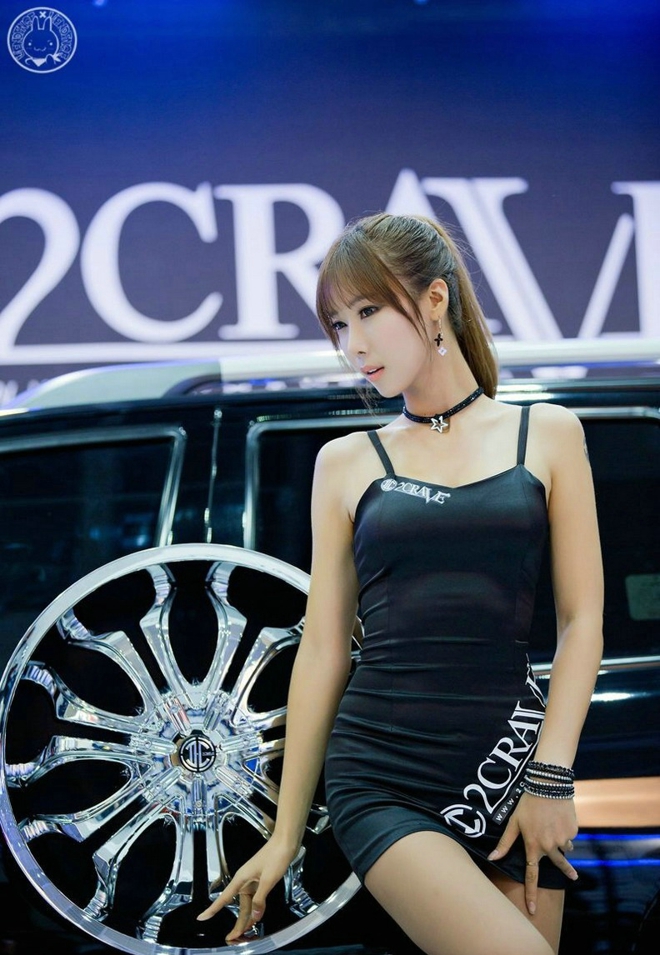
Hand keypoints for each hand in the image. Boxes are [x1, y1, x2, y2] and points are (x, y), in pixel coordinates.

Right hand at [197, 837, 297, 941]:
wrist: (286, 841)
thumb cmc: (276, 855)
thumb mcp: (268, 879)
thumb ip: (260, 898)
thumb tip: (255, 915)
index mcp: (242, 878)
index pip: (224, 897)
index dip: (213, 909)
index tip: (202, 917)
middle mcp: (245, 880)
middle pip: (240, 906)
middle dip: (238, 922)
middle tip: (233, 937)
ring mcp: (253, 879)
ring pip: (248, 903)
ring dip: (248, 917)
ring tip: (246, 933)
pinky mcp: (261, 878)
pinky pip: (255, 897)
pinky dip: (256, 908)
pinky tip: (257, 916)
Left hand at [487, 793, 577, 914]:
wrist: (549, 786)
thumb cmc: (528, 803)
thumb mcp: (514, 822)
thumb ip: (505, 843)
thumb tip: (492, 858)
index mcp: (533, 846)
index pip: (531, 875)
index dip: (531, 893)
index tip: (532, 910)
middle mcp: (549, 847)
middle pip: (558, 865)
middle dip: (566, 871)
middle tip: (573, 877)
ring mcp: (563, 840)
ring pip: (565, 848)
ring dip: (561, 842)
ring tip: (555, 825)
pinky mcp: (573, 832)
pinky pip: (569, 836)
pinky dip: (565, 831)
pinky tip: (559, 817)